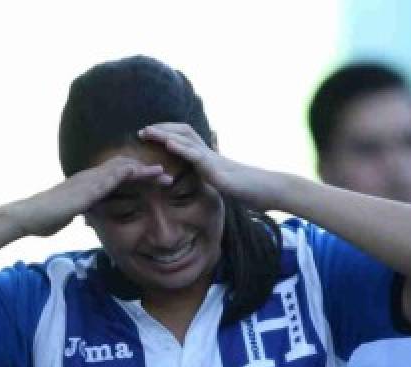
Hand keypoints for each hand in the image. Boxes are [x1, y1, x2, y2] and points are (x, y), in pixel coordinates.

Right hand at [2, 157, 170, 236]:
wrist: (28, 217)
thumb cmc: (44, 219)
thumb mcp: (69, 215)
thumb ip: (81, 212)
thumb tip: (87, 217)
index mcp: (87, 184)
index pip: (117, 176)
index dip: (137, 177)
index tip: (153, 182)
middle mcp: (90, 178)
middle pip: (124, 168)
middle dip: (146, 171)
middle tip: (167, 176)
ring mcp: (89, 181)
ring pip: (122, 168)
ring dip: (144, 170)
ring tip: (163, 175)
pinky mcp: (88, 188)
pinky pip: (112, 176)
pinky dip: (130, 173)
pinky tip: (143, 174)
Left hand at [138, 123, 284, 209]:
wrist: (269, 192)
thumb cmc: (249, 190)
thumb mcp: (225, 184)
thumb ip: (213, 179)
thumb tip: (208, 181)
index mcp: (209, 158)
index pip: (186, 139)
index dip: (167, 134)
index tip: (150, 135)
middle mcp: (210, 154)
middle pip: (183, 133)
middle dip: (161, 130)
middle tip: (141, 130)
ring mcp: (213, 161)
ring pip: (187, 140)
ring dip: (165, 134)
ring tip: (148, 131)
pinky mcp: (217, 171)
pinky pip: (197, 156)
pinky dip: (182, 148)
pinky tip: (169, 144)